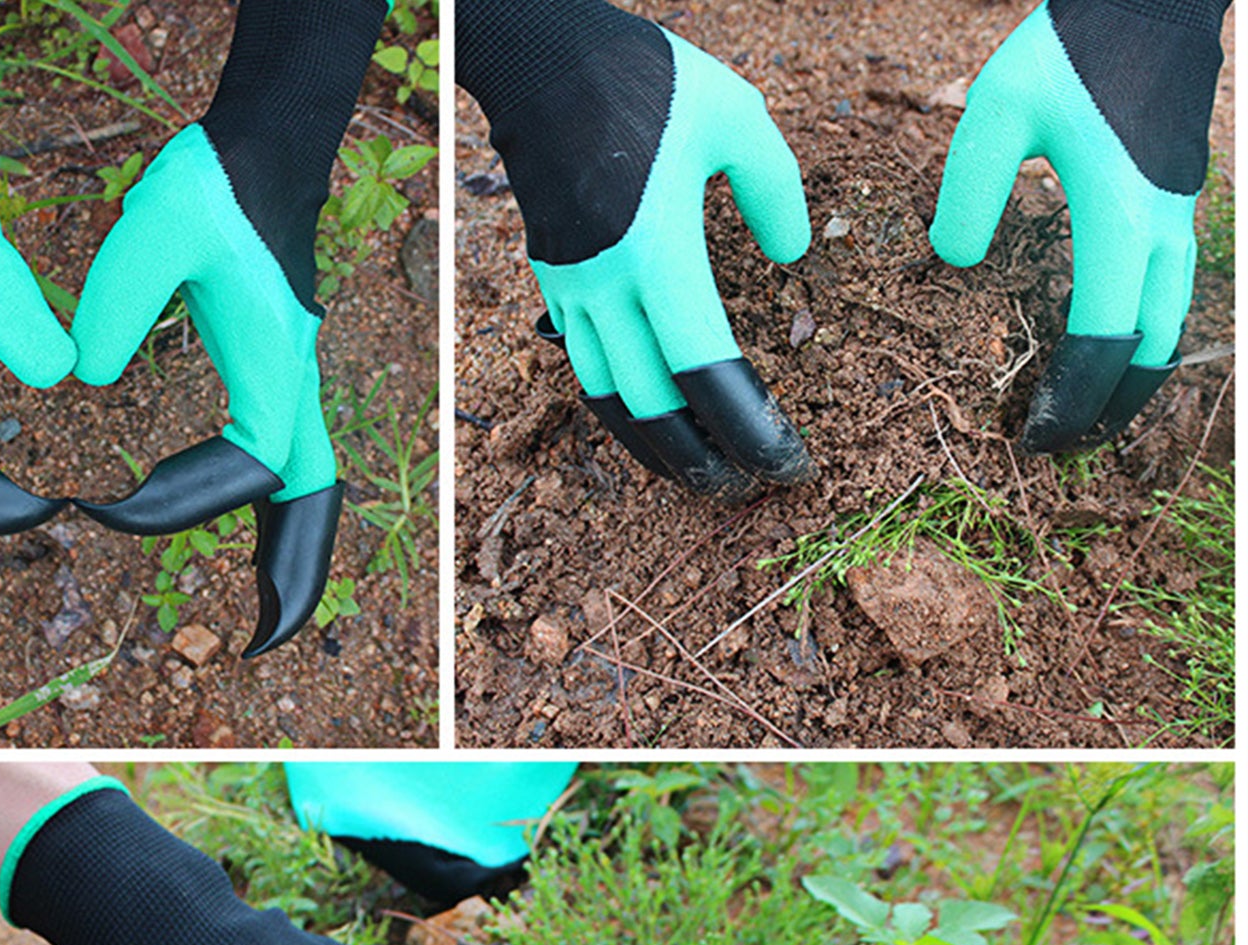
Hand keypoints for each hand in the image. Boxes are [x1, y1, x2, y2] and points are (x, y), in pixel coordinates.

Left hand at [70, 0, 387, 655]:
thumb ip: (118, 297)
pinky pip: (281, 471)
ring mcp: (290, 392)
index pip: (242, 470)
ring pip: (305, 496)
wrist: (259, 157)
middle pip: (308, 507)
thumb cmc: (213, 186)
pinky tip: (245, 540)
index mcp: (273, 367)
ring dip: (289, 558)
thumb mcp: (157, 225)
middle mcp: (292, 391)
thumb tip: (81, 373)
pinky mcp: (273, 386)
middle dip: (290, 577)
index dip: (172, 502)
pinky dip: (271, 518)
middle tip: (259, 641)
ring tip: (263, 618)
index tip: (99, 508)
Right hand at [460, 3, 812, 497]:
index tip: (785, 460)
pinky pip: (586, 370)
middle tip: (747, 487)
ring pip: (609, 402)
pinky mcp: (554, 285)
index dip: (748, 428)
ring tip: (697, 475)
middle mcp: (607, 286)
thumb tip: (790, 255)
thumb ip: (776, 188)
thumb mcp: (737, 116)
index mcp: (658, 251)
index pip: (705, 370)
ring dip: (655, 451)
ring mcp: (572, 291)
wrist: (546, 66)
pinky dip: (621, 409)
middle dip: (704, 460)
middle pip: (654, 408)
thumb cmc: (647, 82)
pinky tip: (651, 422)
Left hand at [930, 0, 1226, 450]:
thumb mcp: (998, 108)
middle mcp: (1165, 225)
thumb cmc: (1074, 44)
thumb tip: (955, 262)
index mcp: (1121, 215)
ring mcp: (1182, 213)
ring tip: (1084, 417)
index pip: (1106, 337)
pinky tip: (1100, 349)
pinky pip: (1169, 289)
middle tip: (1062, 447)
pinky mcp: (1179, 202)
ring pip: (1172, 323)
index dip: (1072, 398)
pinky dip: (1140, 334)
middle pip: (1154, 349)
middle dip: (1111, 408)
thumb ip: (969, 192)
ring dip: (1131, 378)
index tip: (1034, 435)